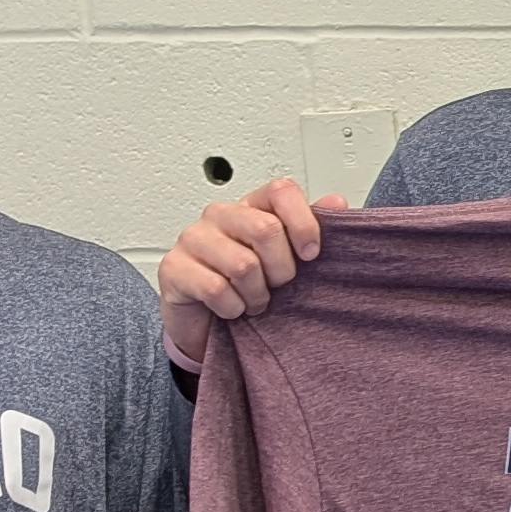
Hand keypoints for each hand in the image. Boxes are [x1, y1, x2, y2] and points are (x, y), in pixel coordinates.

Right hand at [158, 176, 334, 371]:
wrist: (204, 320)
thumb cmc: (246, 283)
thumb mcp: (284, 258)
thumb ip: (309, 229)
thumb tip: (337, 202)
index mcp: (251, 206)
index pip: (281, 191)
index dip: (303, 223)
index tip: (311, 254)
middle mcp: (220, 215)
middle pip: (266, 229)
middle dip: (282, 269)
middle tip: (278, 285)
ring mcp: (193, 239)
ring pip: (243, 265)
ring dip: (257, 294)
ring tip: (255, 300)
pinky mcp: (173, 268)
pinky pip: (217, 289)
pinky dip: (233, 308)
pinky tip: (233, 308)